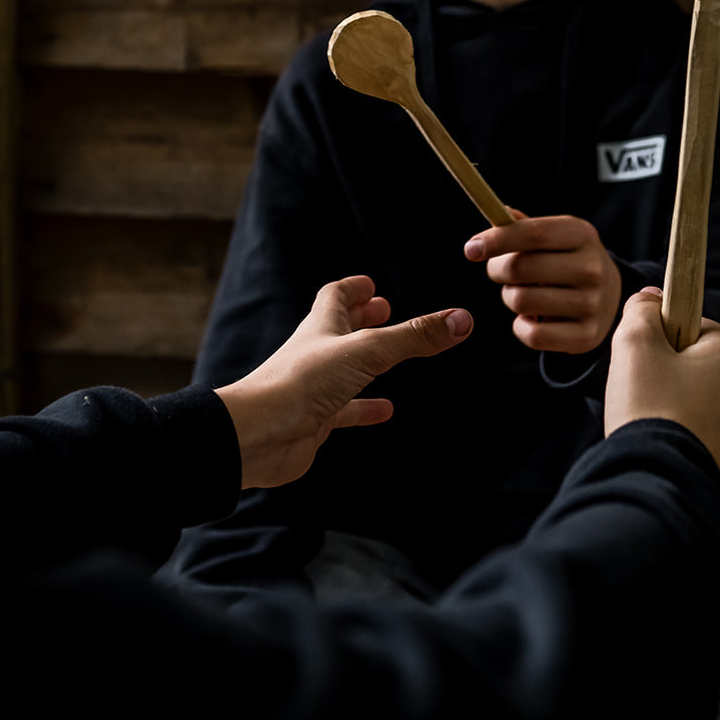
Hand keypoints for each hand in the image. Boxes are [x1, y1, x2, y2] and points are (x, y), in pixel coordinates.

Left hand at [218, 276, 472, 487]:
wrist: (257, 434)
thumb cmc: (301, 383)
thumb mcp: (367, 351)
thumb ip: (415, 337)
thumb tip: (462, 319)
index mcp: (322, 328)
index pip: (336, 297)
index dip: (355, 289)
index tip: (372, 285)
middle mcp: (316, 354)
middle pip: (339, 329)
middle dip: (362, 319)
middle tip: (385, 311)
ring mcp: (314, 389)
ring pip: (344, 370)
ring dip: (365, 362)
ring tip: (391, 357)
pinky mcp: (315, 421)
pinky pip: (344, 411)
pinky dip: (364, 409)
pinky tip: (385, 411)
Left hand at [464, 212, 622, 355]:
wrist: (608, 297)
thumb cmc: (566, 260)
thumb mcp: (554, 236)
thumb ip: (523, 226)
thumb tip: (499, 213)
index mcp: (582, 234)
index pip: (534, 234)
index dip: (498, 240)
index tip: (471, 248)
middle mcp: (592, 268)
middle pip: (521, 268)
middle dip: (498, 270)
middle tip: (500, 272)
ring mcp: (592, 304)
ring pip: (521, 301)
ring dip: (510, 297)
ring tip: (523, 294)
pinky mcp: (587, 337)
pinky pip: (533, 335)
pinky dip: (521, 327)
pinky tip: (532, 318)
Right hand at [605, 287, 719, 491]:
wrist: (658, 484)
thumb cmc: (649, 407)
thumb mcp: (635, 344)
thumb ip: (642, 311)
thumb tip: (651, 298)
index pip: (694, 327)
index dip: (662, 339)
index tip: (644, 361)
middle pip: (701, 366)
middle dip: (671, 375)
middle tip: (643, 393)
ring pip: (703, 403)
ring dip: (677, 407)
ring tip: (653, 424)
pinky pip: (705, 438)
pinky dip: (685, 439)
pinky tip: (665, 448)